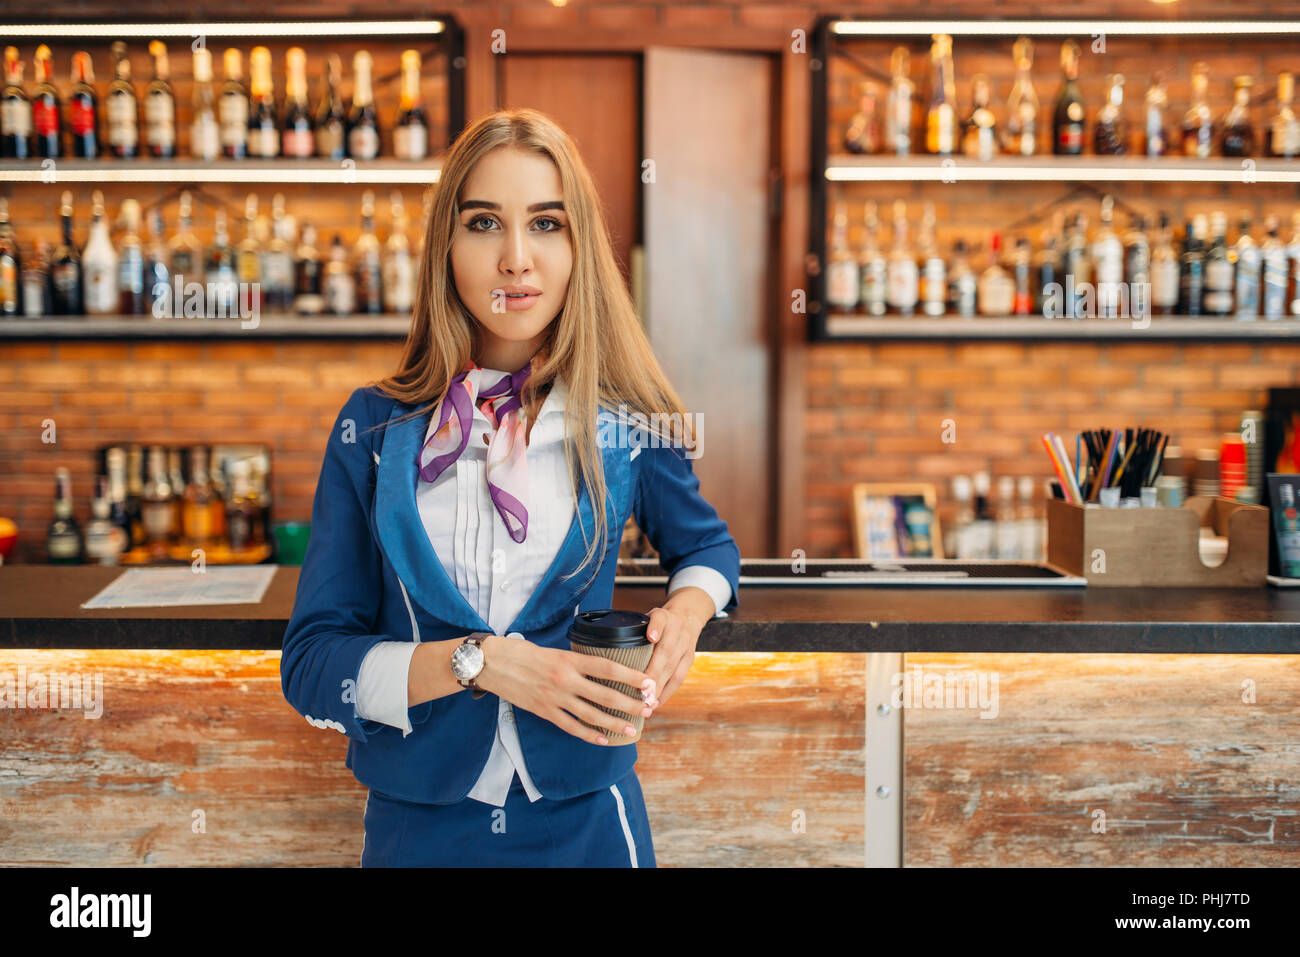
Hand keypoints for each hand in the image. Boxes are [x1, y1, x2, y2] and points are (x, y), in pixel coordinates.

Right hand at [475, 634, 655, 745]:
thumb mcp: (552, 649)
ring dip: (613, 723)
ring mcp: (554, 698)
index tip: (648, 682)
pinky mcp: (543, 711)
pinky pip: (570, 726)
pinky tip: (603, 739)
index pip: (608, 668)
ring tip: (631, 729)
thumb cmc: (521, 652)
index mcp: (568, 659)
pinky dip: (588, 735)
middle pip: (605, 695)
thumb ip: (574, 660)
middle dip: (629, 703)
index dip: (631, 676)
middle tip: (648, 708)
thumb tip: (598, 668)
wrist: (490, 663)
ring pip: (591, 714)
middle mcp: (564, 679)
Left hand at [642, 586, 713, 710]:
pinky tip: (655, 703)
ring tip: (646, 702)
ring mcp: (686, 645)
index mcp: (663, 616)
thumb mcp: (646, 617)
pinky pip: (679, 678)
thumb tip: (607, 648)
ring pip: (673, 668)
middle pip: (666, 650)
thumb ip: (633, 629)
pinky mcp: (690, 659)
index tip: (651, 638)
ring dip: (659, 686)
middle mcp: (677, 629)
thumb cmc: (656, 623)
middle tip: (640, 690)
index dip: (656, 628)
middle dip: (653, 672)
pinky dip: (667, 692)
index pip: (660, 619)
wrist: (687, 617)